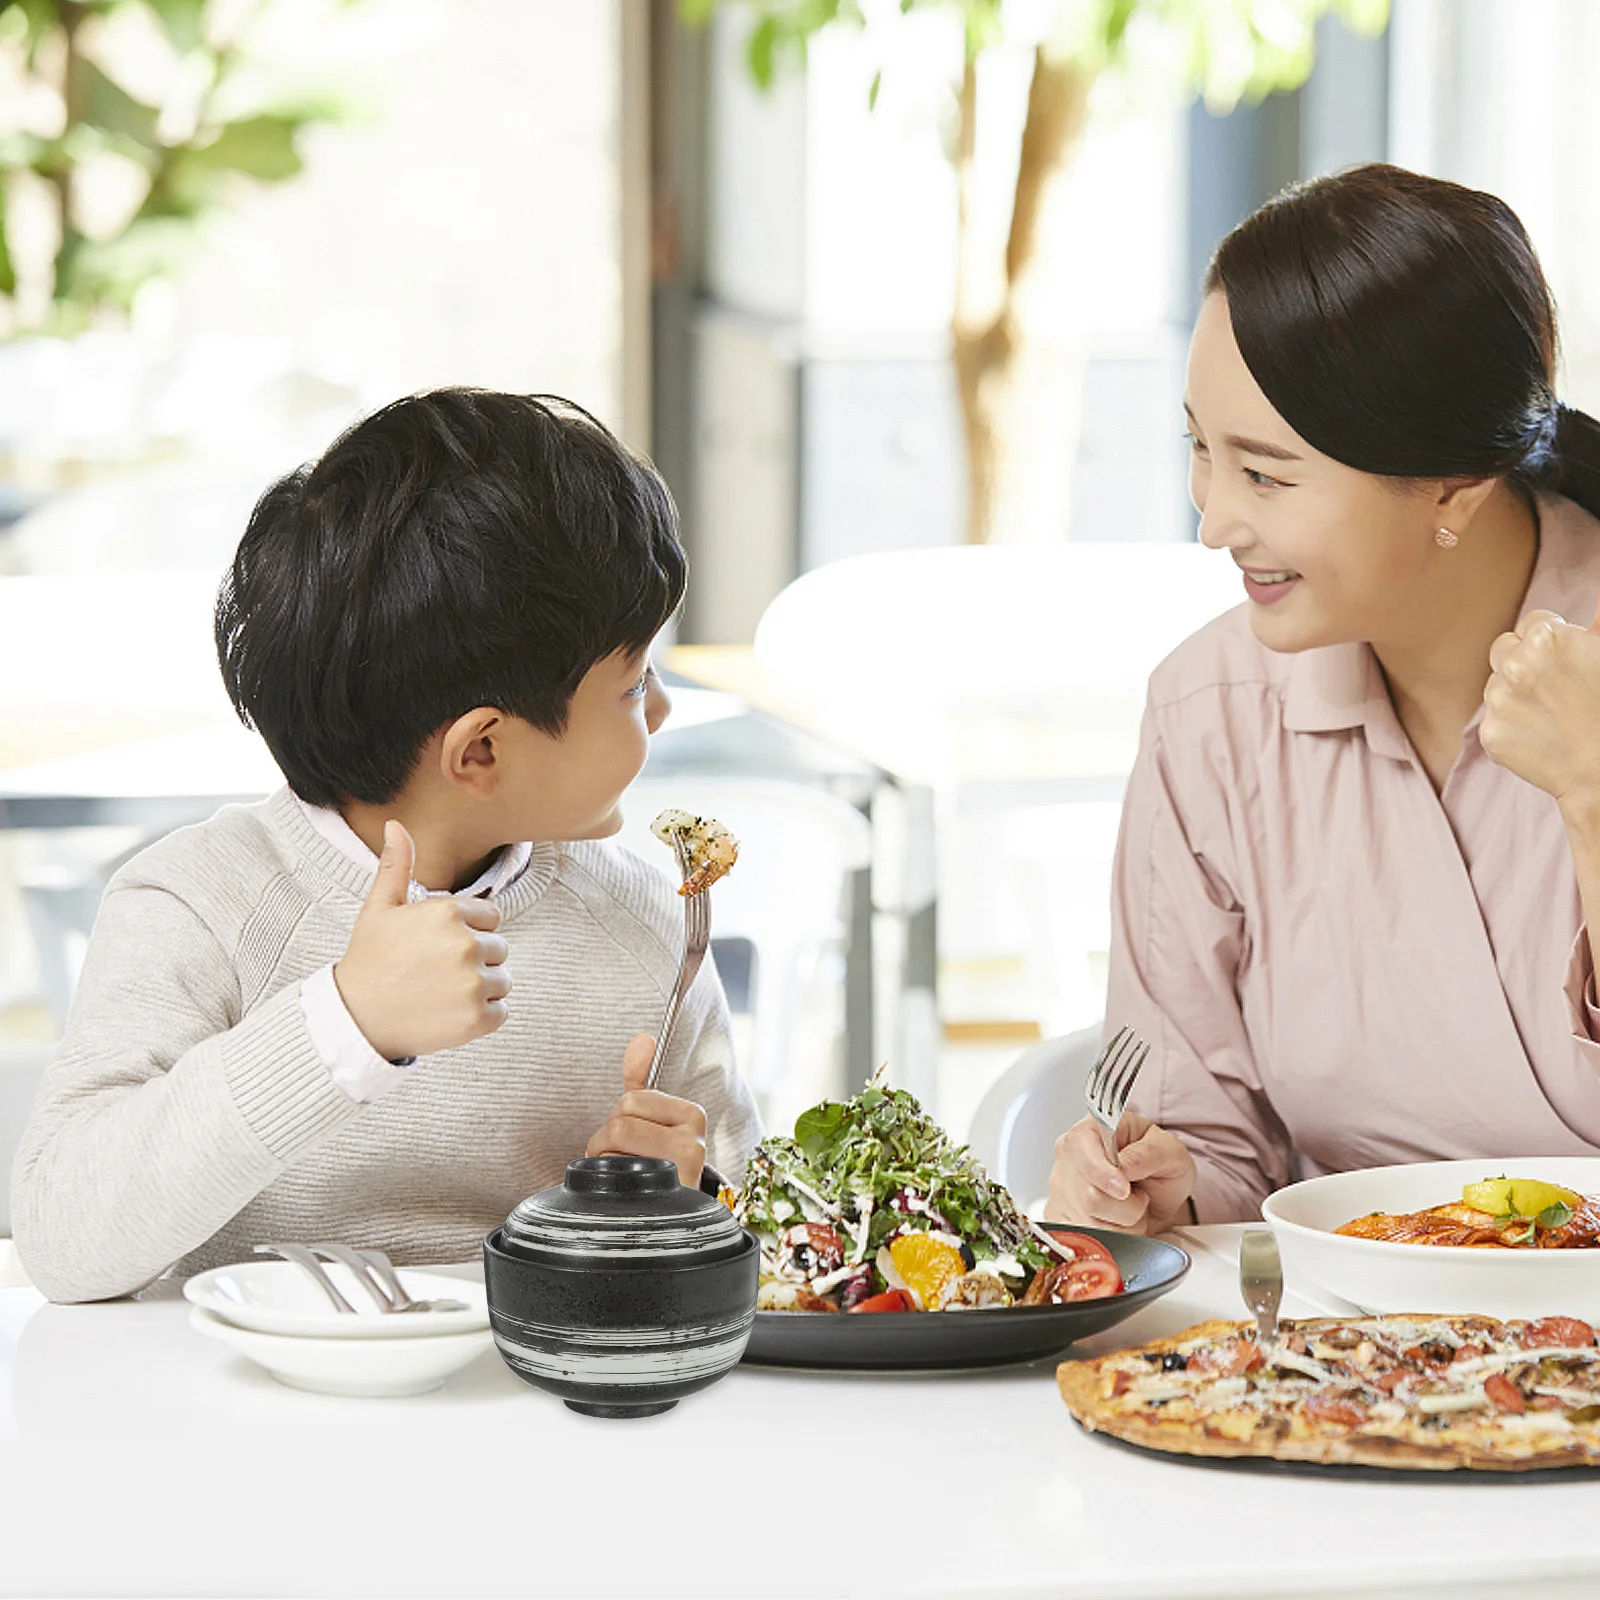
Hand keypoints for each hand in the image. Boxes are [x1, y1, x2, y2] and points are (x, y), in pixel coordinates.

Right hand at [333, 821, 510, 1060]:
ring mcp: (473, 983)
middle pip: (498, 949)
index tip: (437, 948)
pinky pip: (501, 1012)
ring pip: (501, 980)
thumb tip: (395, 825)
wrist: (354, 1020)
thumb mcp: (379, 909)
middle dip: (474, 961)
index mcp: (449, 912)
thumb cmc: (368, 961)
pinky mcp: (478, 1018)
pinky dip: (481, 1017)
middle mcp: (466, 944)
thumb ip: (396, 865)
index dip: (467, 932)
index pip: (490, 917)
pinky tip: (448, 1015)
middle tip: (435, 974)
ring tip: (441, 994)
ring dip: (480, 989)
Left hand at [586, 1033, 707, 1189]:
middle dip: (606, 1143)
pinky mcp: (666, 1201)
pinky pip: (618, 1184)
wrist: (676, 1211)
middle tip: (621, 1158)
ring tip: (624, 1176)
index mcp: (692, 1114)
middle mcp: (694, 1142)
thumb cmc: (658, 1160)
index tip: (628, 1137)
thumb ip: (640, 1080)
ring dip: (606, 1167)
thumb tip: (642, 1040)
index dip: (617, 1118)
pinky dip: (612, 1188)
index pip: (630, 1100)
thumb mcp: (651, 1118)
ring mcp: (682, 1174)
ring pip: (614, 1155)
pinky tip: (629, 1192)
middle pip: (619, 1125)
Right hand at [1045, 1112, 1195, 1235]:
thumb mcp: (1169, 1151)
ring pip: (1092, 1223)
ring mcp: (1061, 1191)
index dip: (1102, 1171)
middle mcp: (1069, 1158)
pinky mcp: (1061, 1219)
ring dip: (1123, 1224)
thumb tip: (1124, 1166)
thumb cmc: (1160, 1167)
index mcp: (1090, 1130)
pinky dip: (1112, 1238)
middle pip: (1089, 1195)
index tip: (1124, 1189)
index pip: (1080, 1147)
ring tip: (1129, 1207)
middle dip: (1125, 1205)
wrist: (1158, 1196)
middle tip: (1136, 1193)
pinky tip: (1117, 1221)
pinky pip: (1085, 1241)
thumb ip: (1148, 1153)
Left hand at [1482, 605, 1599, 815]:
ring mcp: (1498, 701)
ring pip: (1496, 683)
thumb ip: (1592, 627)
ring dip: (1515, 692)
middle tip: (1554, 684)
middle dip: (1524, 659)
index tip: (1565, 658)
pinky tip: (1542, 736)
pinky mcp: (1490, 733)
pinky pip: (1494, 719)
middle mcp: (1515, 665)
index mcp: (1547, 638)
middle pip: (1505, 647)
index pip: (1534, 622)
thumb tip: (1589, 616)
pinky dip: (1512, 725)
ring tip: (1553, 713)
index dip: (1553, 640)